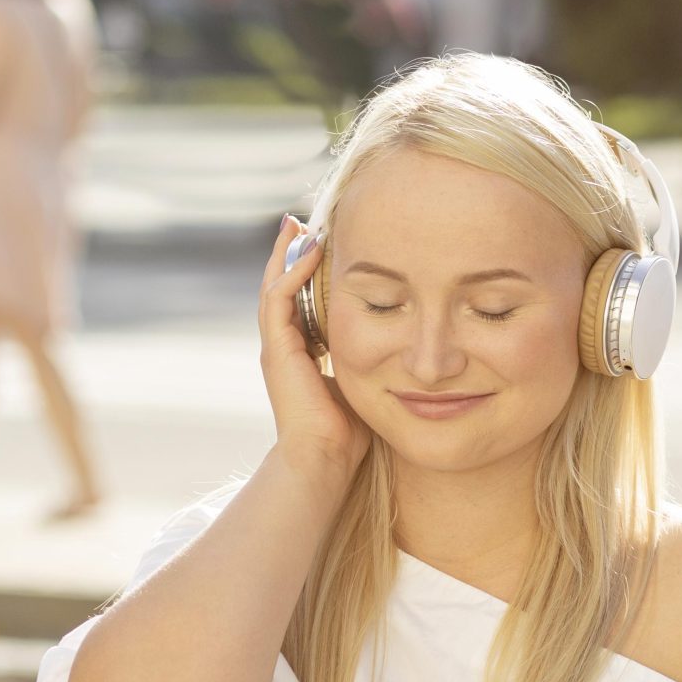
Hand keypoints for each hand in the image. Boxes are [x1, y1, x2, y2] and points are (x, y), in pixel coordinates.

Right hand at [259, 215, 368, 490]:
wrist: (323, 460)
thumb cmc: (349, 434)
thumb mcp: (365, 382)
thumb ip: (373, 360)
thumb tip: (405, 347)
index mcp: (302, 353)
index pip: (301, 300)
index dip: (310, 272)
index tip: (325, 244)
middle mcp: (284, 346)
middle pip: (283, 287)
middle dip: (293, 254)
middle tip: (304, 221)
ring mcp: (276, 346)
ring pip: (275, 286)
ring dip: (288, 254)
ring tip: (301, 224)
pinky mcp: (276, 349)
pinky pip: (279, 298)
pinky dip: (292, 272)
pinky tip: (310, 250)